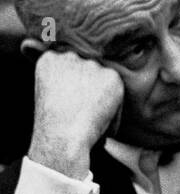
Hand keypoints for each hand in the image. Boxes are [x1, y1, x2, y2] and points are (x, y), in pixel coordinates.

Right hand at [27, 47, 123, 178]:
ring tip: (90, 114)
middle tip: (82, 108)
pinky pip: (117, 90)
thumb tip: (85, 78)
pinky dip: (115, 106)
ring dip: (102, 95)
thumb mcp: (48, 92)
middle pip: (87, 69)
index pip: (68, 63)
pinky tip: (102, 117)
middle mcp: (70, 56)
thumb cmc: (54, 123)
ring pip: (103, 79)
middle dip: (88, 86)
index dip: (72, 83)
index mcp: (49, 59)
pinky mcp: (112, 76)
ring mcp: (92, 65)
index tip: (69, 98)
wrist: (63, 136)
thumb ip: (64, 77)